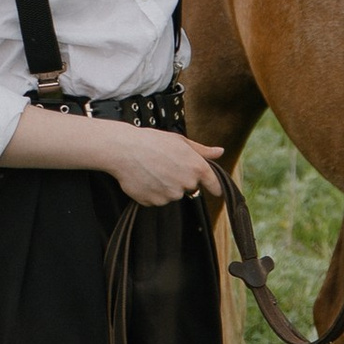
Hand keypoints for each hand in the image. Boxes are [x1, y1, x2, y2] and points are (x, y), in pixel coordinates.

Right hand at [103, 127, 222, 208]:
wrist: (124, 150)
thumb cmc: (151, 141)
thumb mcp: (179, 141)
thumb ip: (202, 150)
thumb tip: (220, 152)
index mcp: (196, 166)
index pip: (214, 183)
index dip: (215, 187)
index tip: (217, 191)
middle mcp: (186, 183)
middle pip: (189, 187)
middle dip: (181, 179)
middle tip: (166, 164)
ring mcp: (170, 195)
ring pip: (172, 194)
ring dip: (165, 186)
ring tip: (152, 170)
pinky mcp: (154, 202)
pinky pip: (157, 200)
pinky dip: (152, 192)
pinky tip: (145, 178)